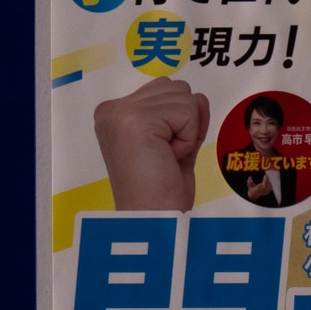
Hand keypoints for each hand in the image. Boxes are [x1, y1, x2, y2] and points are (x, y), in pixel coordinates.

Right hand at [91, 77, 209, 213]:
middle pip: (176, 88)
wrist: (154, 221)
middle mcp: (112, 110)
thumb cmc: (161, 193)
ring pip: (184, 97)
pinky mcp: (137, 120)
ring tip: (166, 158)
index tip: (162, 153)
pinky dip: (189, 138)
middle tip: (165, 157)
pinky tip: (169, 158)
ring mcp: (121, 113)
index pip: (165, 90)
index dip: (179, 122)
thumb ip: (183, 116)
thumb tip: (198, 96)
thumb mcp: (174, 143)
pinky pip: (188, 111)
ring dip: (187, 131)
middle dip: (183, 123)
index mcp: (114, 114)